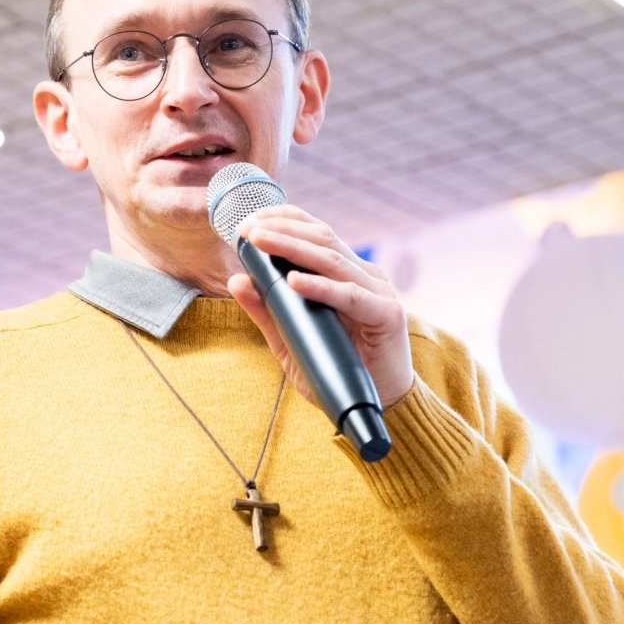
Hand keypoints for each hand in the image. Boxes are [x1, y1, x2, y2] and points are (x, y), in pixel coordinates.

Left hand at [228, 205, 413, 409]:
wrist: (384, 405)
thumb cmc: (339, 368)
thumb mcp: (292, 338)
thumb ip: (267, 311)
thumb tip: (236, 281)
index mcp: (346, 273)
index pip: (316, 232)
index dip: (285, 219)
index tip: (250, 218)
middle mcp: (364, 275)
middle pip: (322, 238)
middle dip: (282, 230)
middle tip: (248, 229)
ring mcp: (379, 292)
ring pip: (332, 259)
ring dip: (293, 247)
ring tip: (262, 242)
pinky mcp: (387, 315)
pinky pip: (350, 295)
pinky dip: (321, 287)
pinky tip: (294, 281)